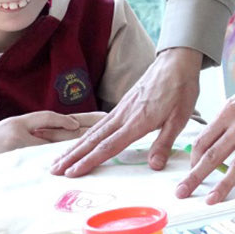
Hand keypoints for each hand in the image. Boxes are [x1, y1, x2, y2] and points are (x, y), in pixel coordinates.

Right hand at [0, 111, 105, 161]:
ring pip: (59, 129)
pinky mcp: (13, 139)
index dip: (86, 119)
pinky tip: (74, 129)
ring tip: (105, 124)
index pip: (65, 122)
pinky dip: (56, 128)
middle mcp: (28, 126)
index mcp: (29, 127)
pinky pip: (39, 134)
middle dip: (92, 122)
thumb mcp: (8, 145)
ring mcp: (22, 132)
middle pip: (67, 124)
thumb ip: (31, 144)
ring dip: (83, 127)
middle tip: (116, 117)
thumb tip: (56, 152)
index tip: (107, 117)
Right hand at [51, 46, 201, 177]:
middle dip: (73, 156)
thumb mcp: (180, 118)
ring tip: (59, 160)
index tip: (73, 173)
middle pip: (93, 139)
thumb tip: (154, 166)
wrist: (176, 62)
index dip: (90, 161)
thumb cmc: (180, 89)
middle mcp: (124, 115)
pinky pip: (99, 123)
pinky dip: (86, 134)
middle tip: (54, 170)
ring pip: (93, 131)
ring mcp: (121, 109)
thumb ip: (164, 142)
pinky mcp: (122, 104)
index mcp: (137, 121)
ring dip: (75, 146)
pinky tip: (80, 141)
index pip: (109, 145)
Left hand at [178, 76, 234, 203]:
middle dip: (195, 176)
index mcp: (228, 114)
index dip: (193, 158)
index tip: (191, 168)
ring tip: (211, 199)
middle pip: (213, 156)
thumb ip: (223, 121)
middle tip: (182, 191)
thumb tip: (209, 141)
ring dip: (223, 185)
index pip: (203, 140)